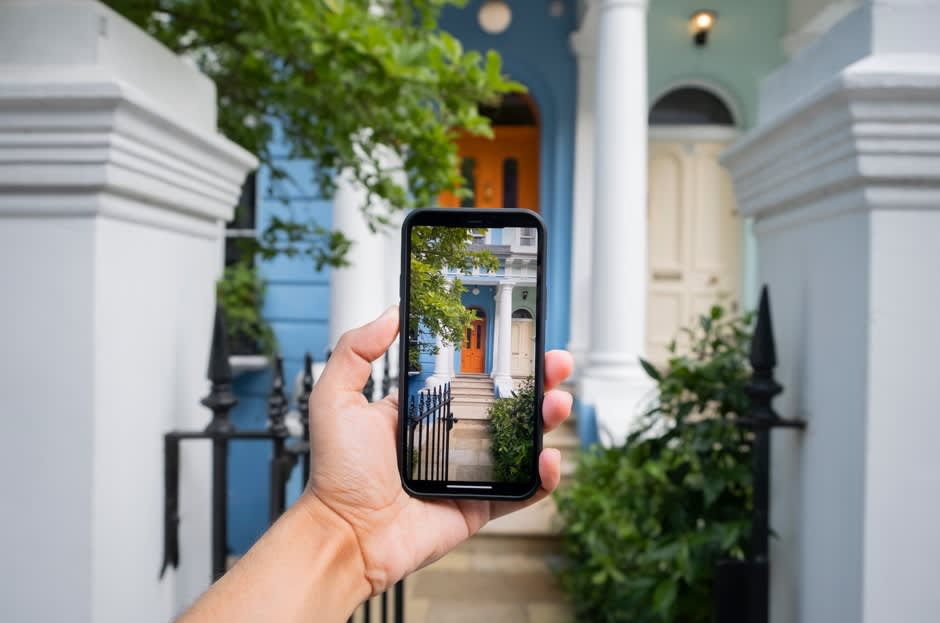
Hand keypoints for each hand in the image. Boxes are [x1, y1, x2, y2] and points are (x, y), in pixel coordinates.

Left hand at [303, 305, 573, 594]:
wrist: (346, 534)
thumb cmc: (336, 472)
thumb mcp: (336, 398)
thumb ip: (356, 350)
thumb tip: (390, 314)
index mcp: (423, 409)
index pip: (471, 374)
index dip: (499, 355)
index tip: (519, 334)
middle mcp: (450, 437)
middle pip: (507, 402)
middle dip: (538, 380)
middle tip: (555, 362)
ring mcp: (469, 471)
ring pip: (522, 441)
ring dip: (547, 419)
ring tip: (557, 402)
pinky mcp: (480, 505)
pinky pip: (522, 491)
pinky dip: (544, 477)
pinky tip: (548, 458)